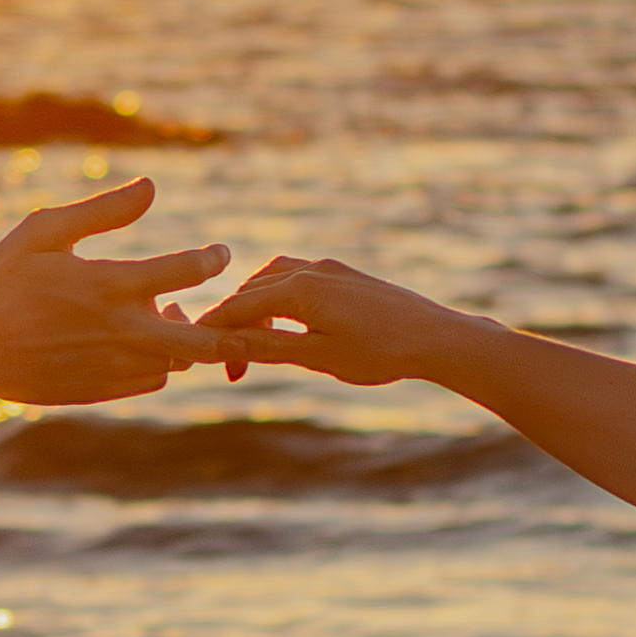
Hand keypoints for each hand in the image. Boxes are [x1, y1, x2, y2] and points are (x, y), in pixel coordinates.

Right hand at [0, 177, 225, 408]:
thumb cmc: (2, 280)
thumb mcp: (44, 231)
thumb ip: (102, 210)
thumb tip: (150, 186)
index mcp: (109, 286)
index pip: (186, 272)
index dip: (212, 259)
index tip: (218, 254)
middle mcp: (120, 332)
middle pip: (201, 339)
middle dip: (228, 326)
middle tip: (235, 310)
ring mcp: (112, 367)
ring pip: (178, 361)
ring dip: (184, 338)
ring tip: (168, 314)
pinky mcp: (101, 390)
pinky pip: (151, 381)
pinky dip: (158, 361)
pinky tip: (141, 341)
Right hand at [190, 253, 474, 388]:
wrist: (436, 337)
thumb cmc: (380, 353)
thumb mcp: (317, 356)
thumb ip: (268, 347)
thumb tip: (222, 345)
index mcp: (300, 289)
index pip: (239, 306)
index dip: (214, 331)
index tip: (199, 356)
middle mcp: (311, 270)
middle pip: (252, 291)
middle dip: (234, 325)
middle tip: (232, 367)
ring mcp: (330, 269)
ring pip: (273, 280)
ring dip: (256, 309)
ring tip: (254, 344)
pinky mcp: (345, 275)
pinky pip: (297, 279)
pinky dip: (279, 300)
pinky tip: (286, 325)